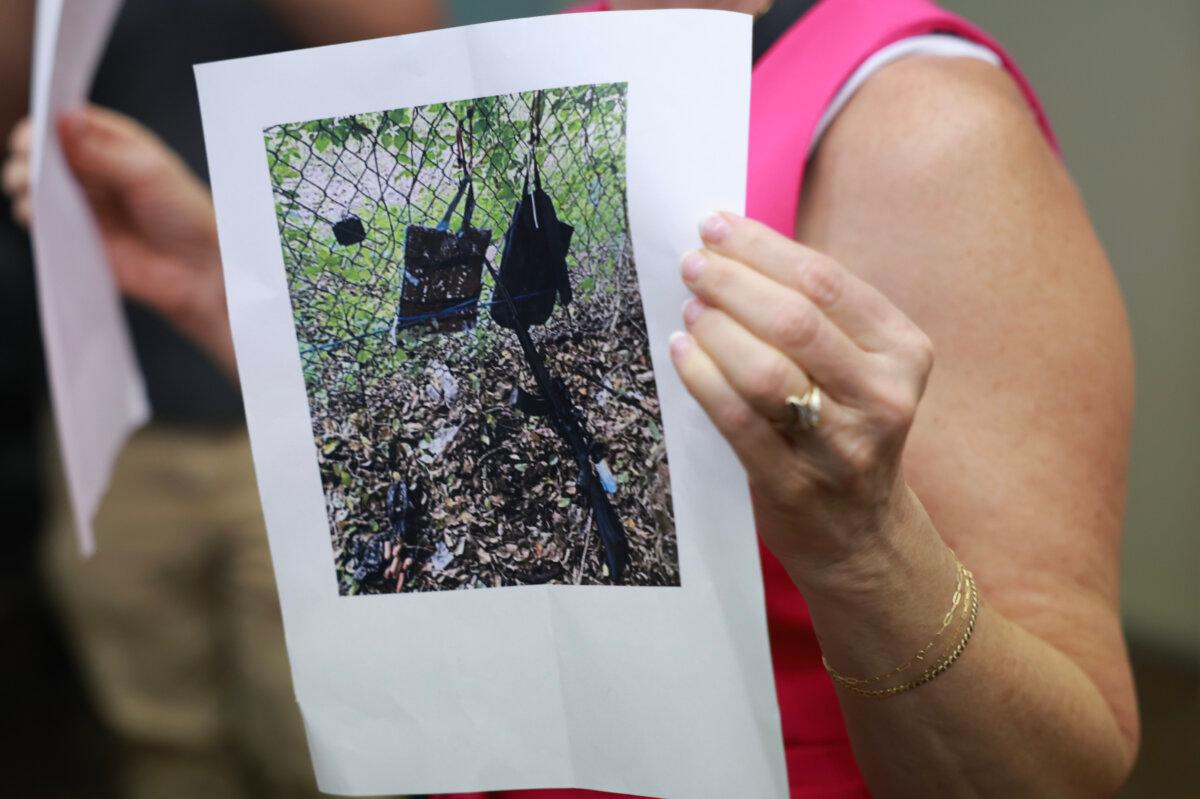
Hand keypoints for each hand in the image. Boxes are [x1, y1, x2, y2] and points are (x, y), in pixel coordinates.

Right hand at [2, 105, 235, 377]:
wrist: (198, 267)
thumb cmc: (185, 213)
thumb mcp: (147, 172)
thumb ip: (101, 150)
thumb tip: (61, 118)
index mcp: (110, 141)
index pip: (62, 121)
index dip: (42, 126)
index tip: (31, 140)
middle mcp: (90, 166)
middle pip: (40, 151)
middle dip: (28, 158)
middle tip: (31, 172)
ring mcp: (81, 200)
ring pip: (32, 183)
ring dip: (24, 185)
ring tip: (33, 192)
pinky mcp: (75, 232)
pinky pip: (39, 219)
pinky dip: (32, 215)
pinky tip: (39, 216)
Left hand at [669, 212, 934, 584]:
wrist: (861, 534)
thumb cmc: (847, 430)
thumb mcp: (861, 368)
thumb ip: (818, 316)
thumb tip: (736, 253)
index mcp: (903, 351)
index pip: (826, 281)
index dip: (763, 248)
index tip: (717, 226)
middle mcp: (882, 396)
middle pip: (796, 319)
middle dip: (733, 281)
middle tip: (693, 263)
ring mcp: (840, 445)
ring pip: (767, 370)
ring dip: (717, 328)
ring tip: (690, 308)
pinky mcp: (794, 483)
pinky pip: (739, 420)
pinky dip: (703, 378)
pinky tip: (682, 351)